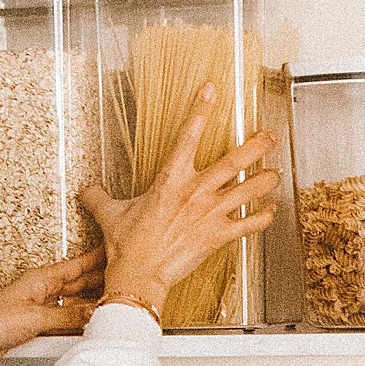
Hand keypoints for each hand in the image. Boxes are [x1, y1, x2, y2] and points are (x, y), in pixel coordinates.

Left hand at [0, 251, 105, 365]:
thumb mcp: (37, 318)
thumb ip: (69, 318)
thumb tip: (94, 315)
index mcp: (41, 278)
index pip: (76, 265)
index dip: (97, 258)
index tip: (115, 250)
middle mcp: (42, 290)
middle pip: (78, 284)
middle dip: (100, 282)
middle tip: (124, 280)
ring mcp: (40, 307)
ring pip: (73, 303)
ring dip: (90, 305)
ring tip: (113, 305)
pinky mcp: (36, 324)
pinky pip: (64, 321)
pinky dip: (77, 323)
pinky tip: (89, 326)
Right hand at [80, 85, 279, 315]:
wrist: (140, 276)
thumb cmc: (127, 246)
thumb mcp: (109, 215)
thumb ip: (99, 197)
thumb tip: (88, 190)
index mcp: (170, 179)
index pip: (188, 134)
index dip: (200, 108)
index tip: (212, 89)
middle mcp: (196, 192)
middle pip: (236, 161)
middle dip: (258, 146)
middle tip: (272, 135)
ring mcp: (210, 214)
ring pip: (249, 190)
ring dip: (267, 180)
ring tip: (276, 173)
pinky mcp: (218, 237)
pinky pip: (248, 225)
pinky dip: (262, 218)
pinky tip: (270, 212)